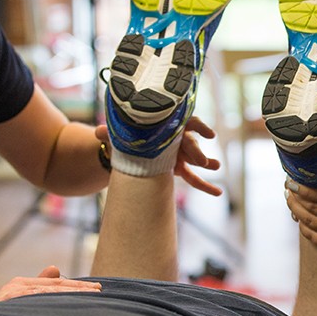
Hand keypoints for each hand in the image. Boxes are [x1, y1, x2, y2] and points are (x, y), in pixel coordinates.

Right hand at [0, 265, 101, 301]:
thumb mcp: (17, 302)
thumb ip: (37, 286)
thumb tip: (55, 269)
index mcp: (19, 285)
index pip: (55, 284)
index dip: (77, 286)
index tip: (97, 289)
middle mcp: (16, 286)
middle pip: (55, 286)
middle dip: (79, 289)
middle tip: (100, 291)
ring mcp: (12, 295)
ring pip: (50, 293)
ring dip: (72, 294)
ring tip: (91, 296)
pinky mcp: (10, 302)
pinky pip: (39, 301)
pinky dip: (57, 300)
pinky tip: (72, 304)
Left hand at [99, 118, 222, 196]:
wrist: (127, 153)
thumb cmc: (128, 139)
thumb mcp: (120, 136)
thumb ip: (111, 134)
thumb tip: (98, 132)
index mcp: (167, 126)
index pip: (186, 122)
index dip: (199, 126)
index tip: (209, 133)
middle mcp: (176, 139)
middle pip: (191, 143)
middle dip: (197, 151)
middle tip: (201, 161)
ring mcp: (180, 154)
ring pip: (196, 160)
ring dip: (206, 163)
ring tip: (215, 167)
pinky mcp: (179, 169)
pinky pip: (194, 179)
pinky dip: (205, 186)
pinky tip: (218, 193)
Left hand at [286, 182, 316, 270]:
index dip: (308, 188)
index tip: (297, 179)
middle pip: (314, 205)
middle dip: (297, 195)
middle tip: (288, 185)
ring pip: (310, 219)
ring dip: (296, 209)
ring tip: (289, 198)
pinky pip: (313, 236)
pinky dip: (303, 226)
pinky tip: (298, 218)